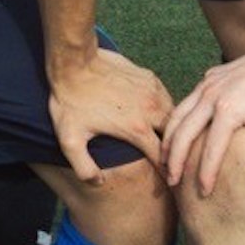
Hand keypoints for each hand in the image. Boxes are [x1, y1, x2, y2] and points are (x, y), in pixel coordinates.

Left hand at [46, 44, 175, 184]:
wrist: (74, 62)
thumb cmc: (71, 102)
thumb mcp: (70, 140)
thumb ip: (84, 168)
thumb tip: (99, 182)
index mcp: (136, 129)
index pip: (163, 158)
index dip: (167, 173)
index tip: (169, 181)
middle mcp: (150, 110)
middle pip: (175, 136)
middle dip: (175, 150)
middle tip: (172, 161)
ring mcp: (152, 91)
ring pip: (173, 116)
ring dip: (172, 129)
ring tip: (168, 141)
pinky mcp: (149, 77)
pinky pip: (166, 97)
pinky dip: (166, 109)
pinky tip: (158, 116)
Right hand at [162, 43, 244, 197]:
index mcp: (230, 111)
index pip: (211, 151)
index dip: (205, 175)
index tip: (203, 193)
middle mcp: (212, 97)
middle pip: (183, 134)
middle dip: (175, 160)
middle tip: (172, 181)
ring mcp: (207, 85)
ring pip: (177, 116)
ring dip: (169, 140)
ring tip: (165, 161)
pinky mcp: (208, 79)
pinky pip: (186, 102)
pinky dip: (176, 121)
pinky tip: (177, 135)